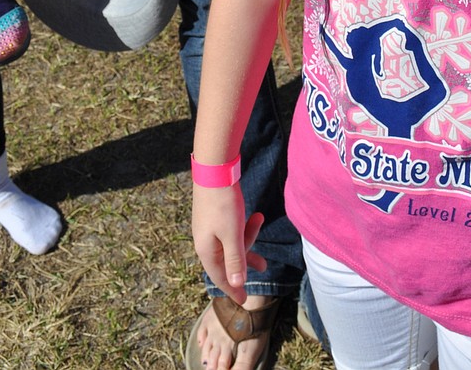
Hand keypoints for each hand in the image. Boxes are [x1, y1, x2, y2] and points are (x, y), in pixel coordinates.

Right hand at [193, 183, 266, 304]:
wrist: (214, 170)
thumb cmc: (223, 204)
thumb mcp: (232, 235)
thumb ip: (235, 260)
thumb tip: (236, 284)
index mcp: (207, 251)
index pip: (220, 277)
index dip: (233, 289)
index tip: (243, 301)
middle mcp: (205, 241)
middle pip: (227, 261)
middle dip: (246, 262)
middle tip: (265, 267)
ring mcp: (209, 228)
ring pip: (231, 243)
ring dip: (248, 238)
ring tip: (261, 221)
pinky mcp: (214, 215)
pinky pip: (230, 230)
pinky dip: (243, 228)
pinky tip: (254, 218)